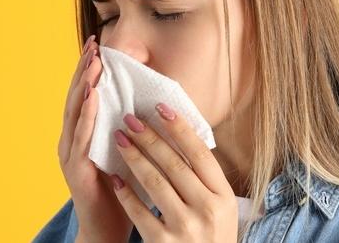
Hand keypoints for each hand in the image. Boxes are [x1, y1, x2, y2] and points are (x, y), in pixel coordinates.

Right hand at [57, 35, 132, 241]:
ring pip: (75, 112)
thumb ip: (127, 130)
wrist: (107, 228)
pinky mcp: (75, 168)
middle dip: (84, 69)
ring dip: (83, 86)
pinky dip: (86, 115)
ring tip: (92, 63)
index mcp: (83, 136)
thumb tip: (146, 102)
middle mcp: (71, 141)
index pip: (86, 95)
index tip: (98, 45)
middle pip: (76, 98)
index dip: (89, 70)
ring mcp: (70, 154)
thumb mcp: (125, 153)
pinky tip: (93, 97)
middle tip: (93, 44)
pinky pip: (81, 137)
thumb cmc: (119, 192)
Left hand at [110, 103, 237, 241]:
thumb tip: (183, 133)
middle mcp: (207, 210)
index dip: (180, 128)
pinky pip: (139, 211)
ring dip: (134, 157)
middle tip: (130, 119)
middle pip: (174, 164)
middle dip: (149, 137)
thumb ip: (205, 178)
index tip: (160, 107)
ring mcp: (185, 228)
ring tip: (119, 139)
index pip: (200, 154)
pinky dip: (125, 193)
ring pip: (154, 182)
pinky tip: (115, 178)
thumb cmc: (211, 237)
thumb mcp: (220, 208)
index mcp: (224, 197)